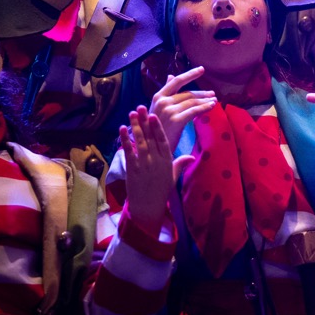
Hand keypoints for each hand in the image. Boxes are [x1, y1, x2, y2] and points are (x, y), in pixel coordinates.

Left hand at [120, 106, 191, 232]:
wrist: (148, 206)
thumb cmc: (161, 191)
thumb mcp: (173, 176)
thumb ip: (181, 164)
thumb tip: (192, 157)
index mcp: (166, 160)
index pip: (163, 140)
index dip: (158, 126)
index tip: (154, 115)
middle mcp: (155, 160)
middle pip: (150, 137)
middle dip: (145, 121)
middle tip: (142, 107)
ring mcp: (143, 164)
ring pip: (140, 141)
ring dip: (135, 126)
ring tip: (132, 113)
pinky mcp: (132, 169)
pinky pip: (128, 151)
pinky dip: (125, 139)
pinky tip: (122, 129)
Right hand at [150, 66, 215, 151]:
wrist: (152, 147)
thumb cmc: (156, 127)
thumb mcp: (158, 107)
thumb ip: (166, 92)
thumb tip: (170, 75)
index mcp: (158, 96)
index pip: (176, 81)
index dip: (190, 74)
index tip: (202, 69)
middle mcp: (162, 101)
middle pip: (187, 93)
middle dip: (202, 93)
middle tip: (213, 94)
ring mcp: (169, 110)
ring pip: (192, 102)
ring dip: (205, 101)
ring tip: (214, 101)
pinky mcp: (176, 120)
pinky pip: (194, 111)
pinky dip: (205, 108)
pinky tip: (212, 106)